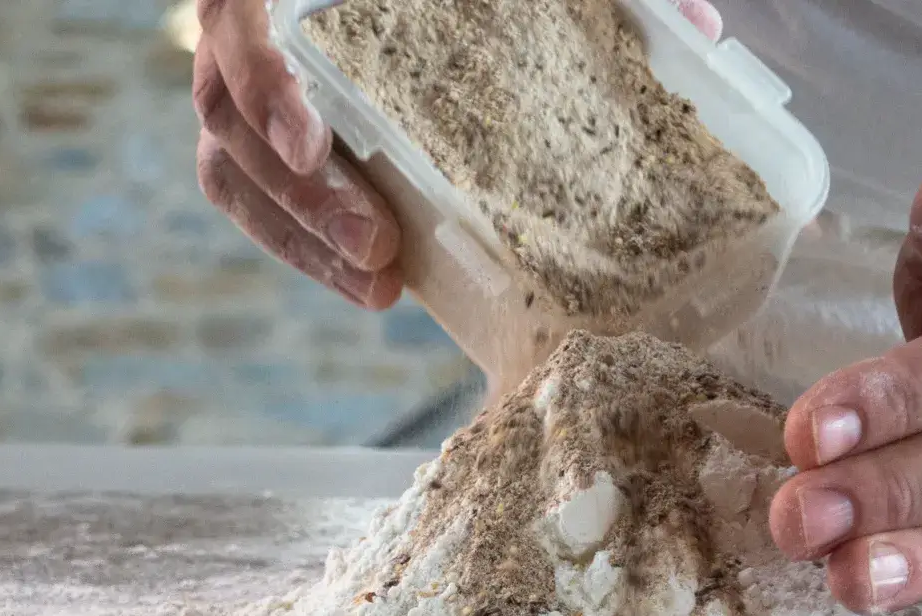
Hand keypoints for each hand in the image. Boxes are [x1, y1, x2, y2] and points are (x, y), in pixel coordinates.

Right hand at [190, 1, 721, 309]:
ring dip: (300, 238)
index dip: (264, 86)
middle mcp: (248, 26)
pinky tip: (373, 282)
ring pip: (231, 170)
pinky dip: (304, 246)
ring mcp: (244, 83)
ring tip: (379, 283)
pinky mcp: (262, 132)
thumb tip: (696, 33)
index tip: (323, 146)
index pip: (233, 23)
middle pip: (225, 117)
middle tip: (381, 247)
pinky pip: (253, 196)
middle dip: (303, 199)